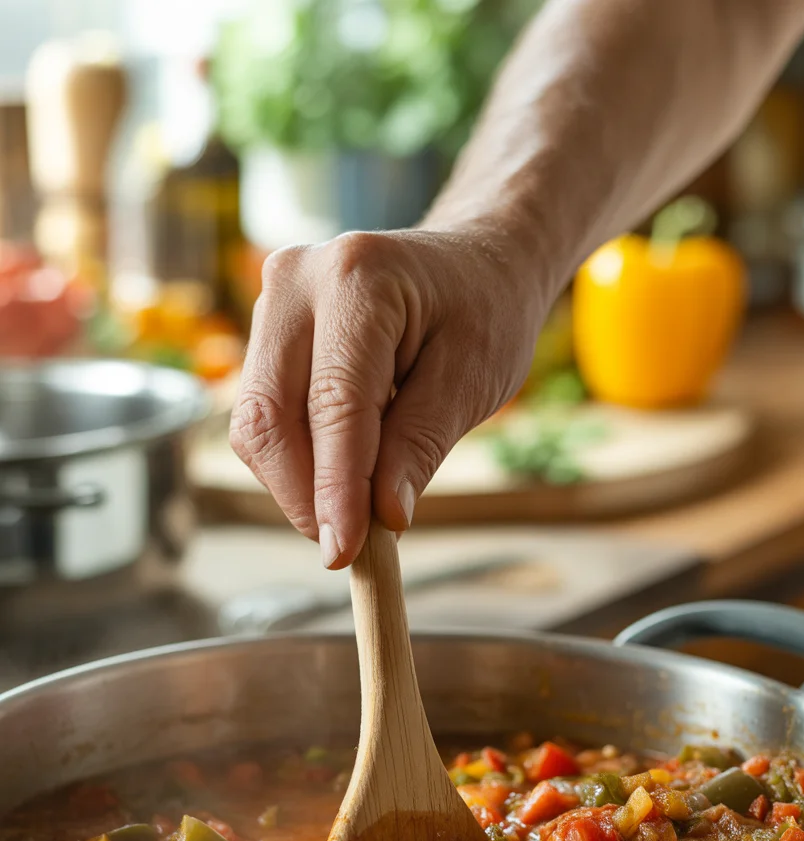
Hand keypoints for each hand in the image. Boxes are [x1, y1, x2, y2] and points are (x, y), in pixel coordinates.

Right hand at [231, 227, 543, 567]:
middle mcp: (297, 278)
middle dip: (302, 494)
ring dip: (297, 481)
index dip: (334, 487)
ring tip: (357, 502)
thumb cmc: (484, 314)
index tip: (343, 552)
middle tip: (346, 547)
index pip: (333, 403)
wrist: (474, 262)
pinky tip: (342, 468)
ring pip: (255, 420)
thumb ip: (420, 445)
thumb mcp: (473, 380)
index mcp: (358, 278)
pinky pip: (261, 413)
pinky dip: (296, 458)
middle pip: (268, 413)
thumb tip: (383, 518)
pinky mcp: (266, 329)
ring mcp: (272, 300)